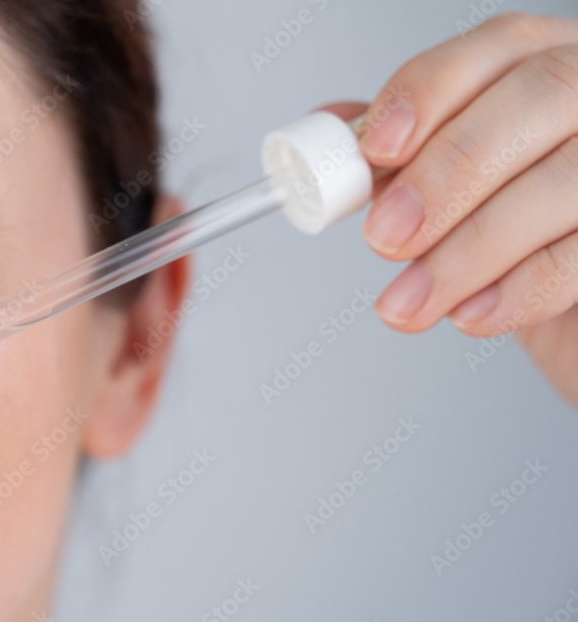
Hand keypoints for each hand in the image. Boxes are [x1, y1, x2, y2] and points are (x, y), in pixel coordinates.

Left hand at [353, 13, 577, 406]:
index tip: (376, 150)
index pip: (495, 46)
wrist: (570, 311)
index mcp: (544, 66)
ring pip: (568, 179)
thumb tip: (329, 140)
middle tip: (386, 239)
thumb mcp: (448, 188)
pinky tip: (469, 314)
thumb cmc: (508, 234)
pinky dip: (522, 289)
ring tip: (409, 300)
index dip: (430, 92)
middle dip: (449, 171)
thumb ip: (398, 157)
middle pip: (541, 96)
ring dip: (472, 249)